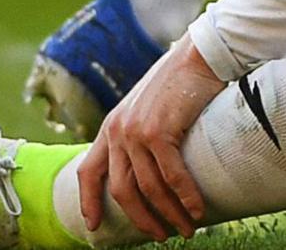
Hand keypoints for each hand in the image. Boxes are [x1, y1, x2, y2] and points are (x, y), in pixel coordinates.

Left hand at [77, 37, 225, 240]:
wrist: (198, 55)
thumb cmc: (180, 81)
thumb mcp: (148, 108)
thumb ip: (140, 132)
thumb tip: (150, 164)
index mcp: (111, 127)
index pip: (88, 171)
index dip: (89, 201)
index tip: (93, 225)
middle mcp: (117, 131)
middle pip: (121, 190)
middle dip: (141, 218)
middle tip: (160, 234)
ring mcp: (136, 132)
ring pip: (148, 188)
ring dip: (169, 214)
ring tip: (186, 229)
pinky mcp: (159, 132)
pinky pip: (171, 176)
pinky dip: (185, 197)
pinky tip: (196, 210)